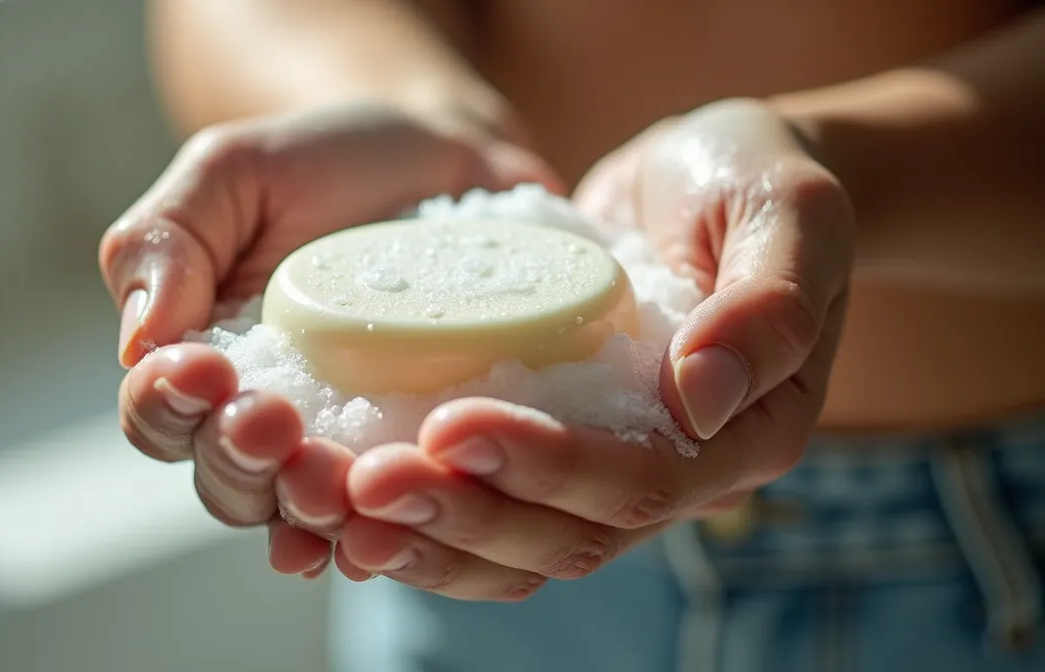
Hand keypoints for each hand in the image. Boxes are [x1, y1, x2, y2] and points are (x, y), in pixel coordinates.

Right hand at [98, 103, 562, 577]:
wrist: (442, 160)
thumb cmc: (322, 163)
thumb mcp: (232, 170)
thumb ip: (166, 239)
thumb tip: (137, 342)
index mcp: (199, 360)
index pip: (156, 412)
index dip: (166, 405)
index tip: (201, 368)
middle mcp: (264, 419)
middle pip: (226, 480)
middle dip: (240, 460)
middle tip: (276, 423)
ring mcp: (344, 442)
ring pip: (304, 511)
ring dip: (308, 508)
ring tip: (333, 481)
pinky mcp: (419, 448)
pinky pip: (393, 512)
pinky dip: (383, 534)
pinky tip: (386, 535)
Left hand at [335, 99, 854, 598]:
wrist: (708, 177)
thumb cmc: (753, 180)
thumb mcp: (787, 211)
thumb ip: (768, 305)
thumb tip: (700, 397)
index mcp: (745, 435)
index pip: (644, 484)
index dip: (550, 467)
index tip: (455, 425)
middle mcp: (677, 472)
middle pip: (567, 535)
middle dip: (464, 514)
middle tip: (367, 482)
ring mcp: (607, 465)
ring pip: (516, 542)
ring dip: (427, 534)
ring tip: (340, 506)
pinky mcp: (550, 440)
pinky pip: (486, 500)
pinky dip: (421, 513)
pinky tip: (345, 501)